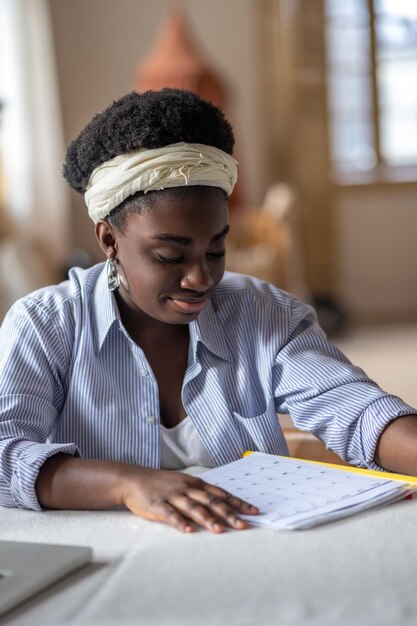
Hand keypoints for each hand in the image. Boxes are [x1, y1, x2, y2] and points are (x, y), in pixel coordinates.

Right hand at [118, 467, 258, 532]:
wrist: (133, 479)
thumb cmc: (161, 483)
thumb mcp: (184, 483)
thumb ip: (201, 493)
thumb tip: (223, 503)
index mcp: (195, 483)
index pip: (221, 493)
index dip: (238, 502)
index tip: (254, 511)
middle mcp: (187, 488)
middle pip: (211, 501)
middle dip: (228, 513)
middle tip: (243, 524)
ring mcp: (172, 496)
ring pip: (193, 508)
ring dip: (208, 519)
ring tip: (220, 530)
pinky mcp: (158, 505)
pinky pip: (171, 515)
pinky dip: (180, 523)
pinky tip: (189, 531)